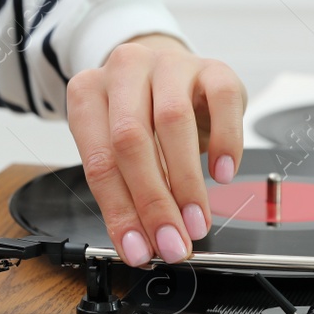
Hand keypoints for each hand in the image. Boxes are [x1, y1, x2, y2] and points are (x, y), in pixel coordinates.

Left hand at [66, 34, 245, 264]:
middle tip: (172, 242)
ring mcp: (168, 65)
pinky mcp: (212, 67)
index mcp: (88, 93)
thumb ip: (126, 191)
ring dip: (186, 183)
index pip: (99, 161)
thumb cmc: (141, 115)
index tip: (138, 249)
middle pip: (131, 140)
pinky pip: (223, 102)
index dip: (119, 211)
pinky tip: (222, 174)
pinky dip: (225, 143)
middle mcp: (124, 70)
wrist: (169, 72)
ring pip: (173, 121)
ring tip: (196, 222)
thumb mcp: (121, 151)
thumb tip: (145, 243)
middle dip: (153, 202)